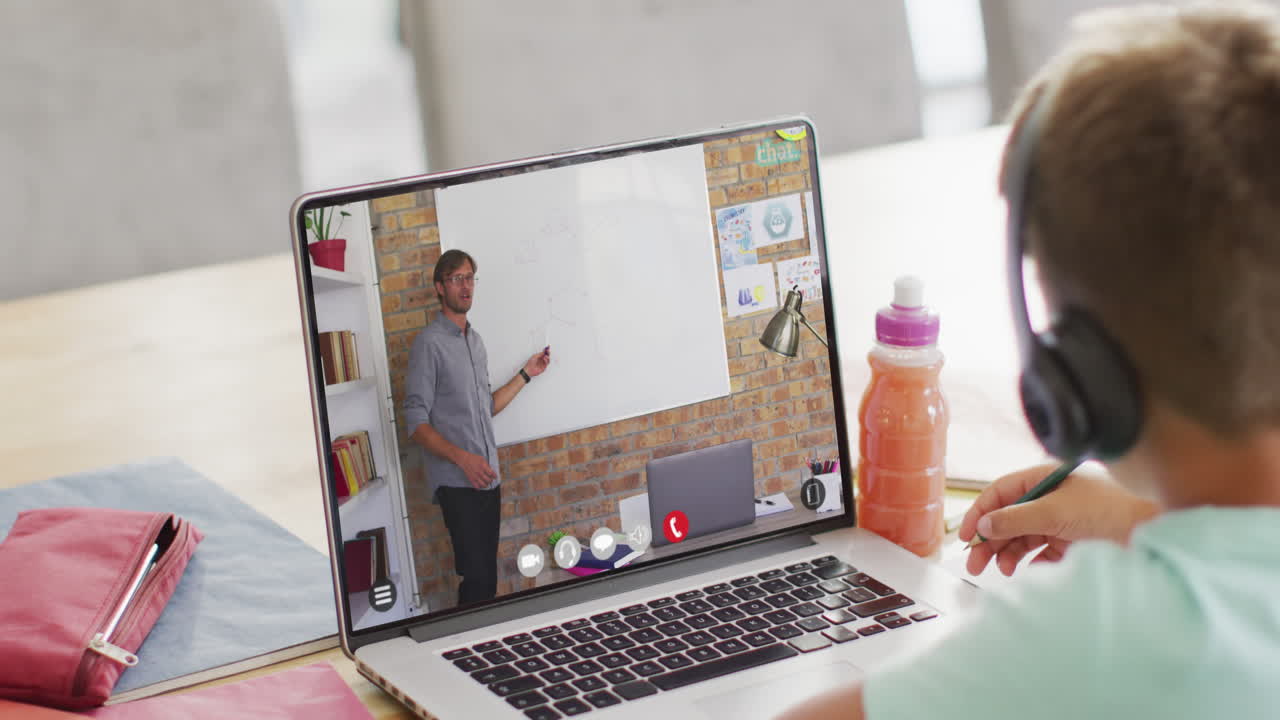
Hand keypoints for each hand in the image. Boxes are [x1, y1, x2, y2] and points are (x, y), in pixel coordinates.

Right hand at [453, 450, 497, 489]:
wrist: (464, 459)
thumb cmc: (473, 458)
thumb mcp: (482, 459)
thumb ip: (487, 465)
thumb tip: (490, 470)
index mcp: (483, 466)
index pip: (491, 473)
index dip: (494, 476)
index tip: (495, 477)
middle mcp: (479, 472)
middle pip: (488, 480)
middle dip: (490, 481)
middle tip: (491, 480)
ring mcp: (475, 476)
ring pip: (482, 484)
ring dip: (485, 485)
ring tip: (486, 484)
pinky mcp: (471, 478)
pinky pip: (475, 485)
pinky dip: (478, 487)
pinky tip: (479, 488)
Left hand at [524, 347, 550, 377]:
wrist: (529, 369)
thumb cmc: (530, 363)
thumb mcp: (534, 356)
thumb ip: (540, 354)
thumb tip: (544, 351)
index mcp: (539, 357)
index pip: (544, 353)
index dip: (546, 350)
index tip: (548, 347)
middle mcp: (541, 360)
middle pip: (547, 356)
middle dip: (548, 353)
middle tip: (548, 351)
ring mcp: (543, 364)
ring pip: (548, 360)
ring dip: (547, 357)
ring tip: (545, 356)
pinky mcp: (544, 367)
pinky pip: (547, 363)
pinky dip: (546, 360)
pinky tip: (544, 359)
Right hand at [957, 463, 1158, 576]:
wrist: (1152, 533)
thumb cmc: (1108, 511)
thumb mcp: (1054, 511)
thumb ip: (1015, 518)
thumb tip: (982, 526)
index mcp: (1043, 478)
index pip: (1000, 493)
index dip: (979, 513)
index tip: (965, 536)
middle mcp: (1049, 497)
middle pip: (1007, 518)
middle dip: (990, 540)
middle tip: (975, 564)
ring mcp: (1060, 520)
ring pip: (1022, 537)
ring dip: (1008, 553)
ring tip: (1003, 571)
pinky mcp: (1071, 541)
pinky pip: (1040, 553)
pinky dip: (1030, 562)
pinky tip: (1025, 571)